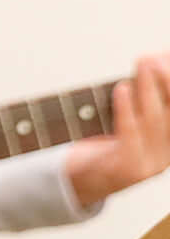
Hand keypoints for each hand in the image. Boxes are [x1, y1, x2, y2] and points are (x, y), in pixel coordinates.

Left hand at [63, 52, 169, 207]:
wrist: (77, 179)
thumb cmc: (103, 141)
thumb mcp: (128, 116)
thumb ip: (142, 94)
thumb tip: (154, 59)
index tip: (167, 59)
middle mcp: (167, 154)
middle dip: (168, 82)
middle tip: (155, 58)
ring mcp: (151, 164)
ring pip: (154, 120)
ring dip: (148, 88)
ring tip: (142, 63)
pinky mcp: (128, 169)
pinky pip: (130, 133)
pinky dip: (126, 107)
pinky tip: (122, 87)